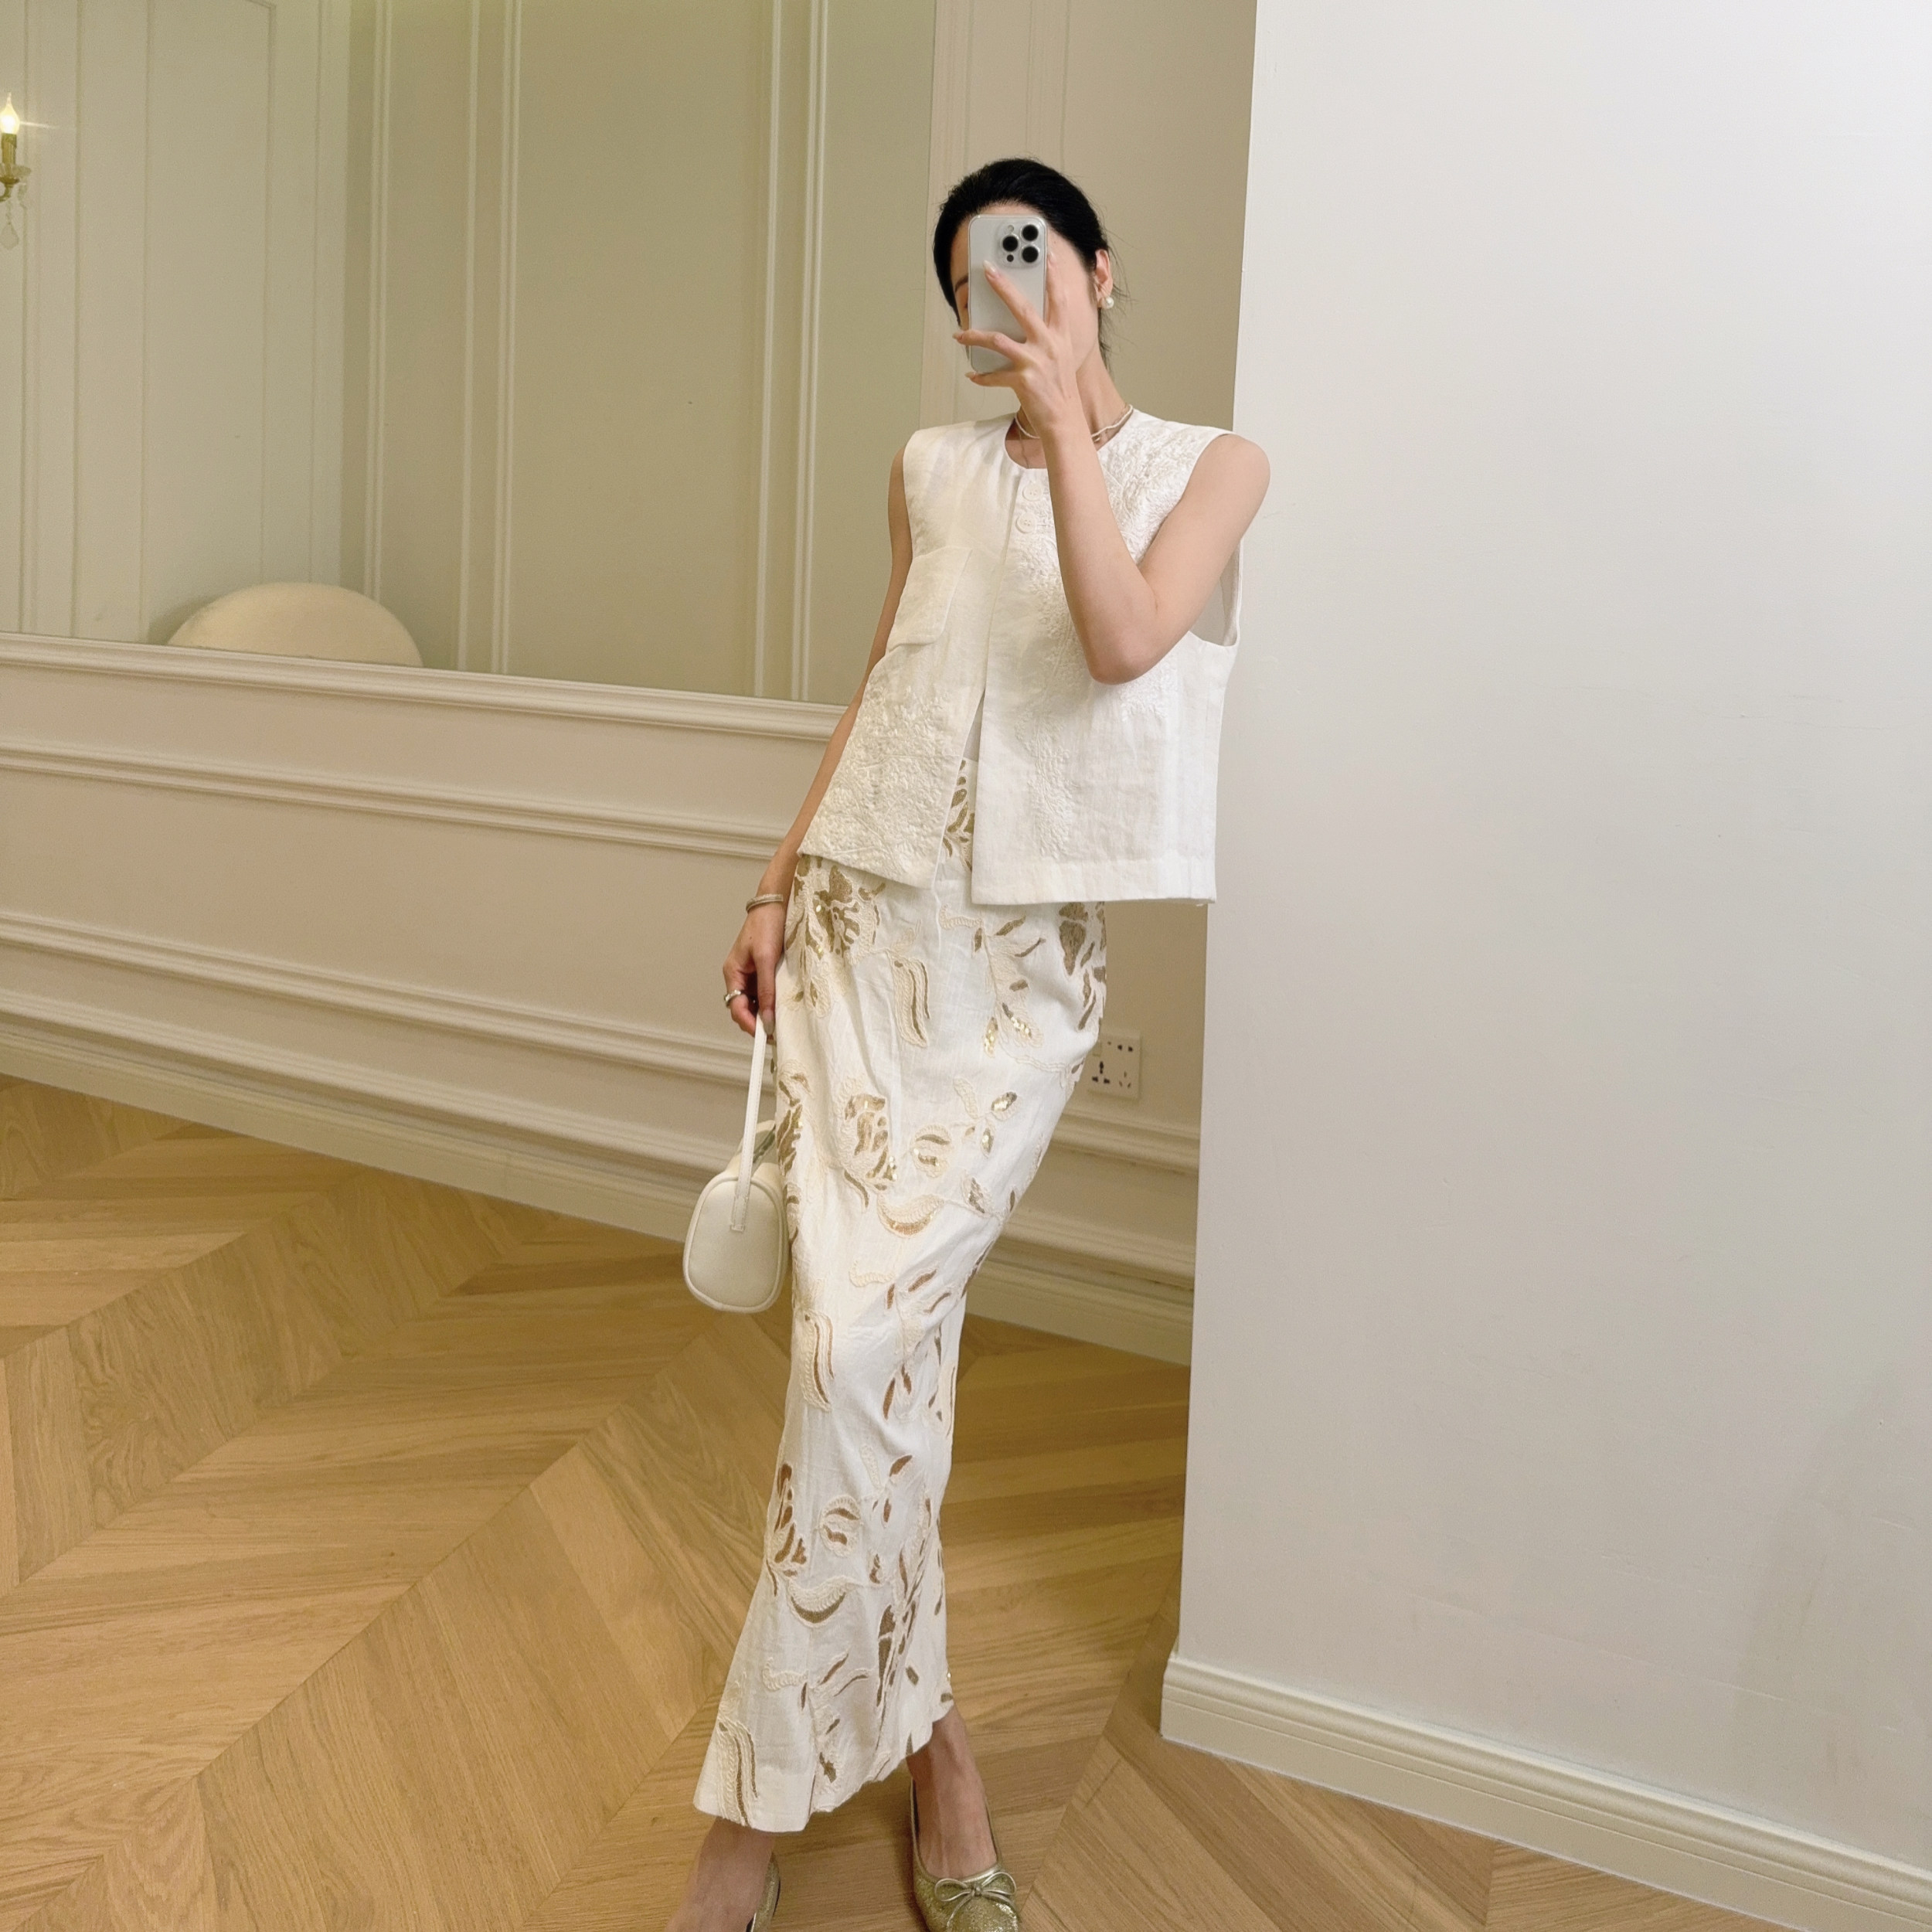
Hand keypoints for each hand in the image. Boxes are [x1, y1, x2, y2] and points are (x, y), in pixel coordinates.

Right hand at [723, 901, 785, 1037]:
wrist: (778, 904)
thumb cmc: (767, 925)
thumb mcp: (766, 959)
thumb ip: (766, 990)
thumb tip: (767, 1019)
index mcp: (733, 973)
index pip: (736, 1008)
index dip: (750, 1024)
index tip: (767, 1035)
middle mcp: (740, 977)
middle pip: (745, 1009)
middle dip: (759, 1022)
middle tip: (779, 1032)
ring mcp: (752, 975)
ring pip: (756, 1003)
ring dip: (768, 1013)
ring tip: (784, 1021)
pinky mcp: (765, 972)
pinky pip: (766, 993)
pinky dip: (774, 1002)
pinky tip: (786, 1006)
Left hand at [953, 236, 1088, 435]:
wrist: (1064, 421)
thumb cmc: (1061, 390)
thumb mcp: (1062, 358)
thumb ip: (1049, 338)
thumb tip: (1029, 325)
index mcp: (1060, 336)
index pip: (1058, 299)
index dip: (1053, 275)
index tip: (1046, 254)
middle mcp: (1049, 344)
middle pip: (1022, 307)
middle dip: (1003, 286)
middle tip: (988, 270)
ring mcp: (1035, 362)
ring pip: (998, 340)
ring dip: (974, 336)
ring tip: (959, 334)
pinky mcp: (1023, 380)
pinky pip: (994, 375)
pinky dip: (982, 377)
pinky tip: (972, 376)